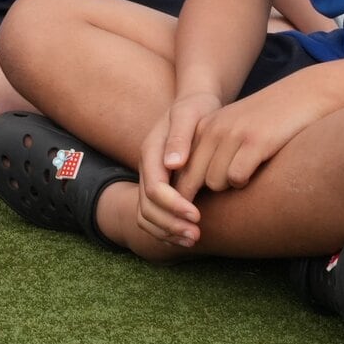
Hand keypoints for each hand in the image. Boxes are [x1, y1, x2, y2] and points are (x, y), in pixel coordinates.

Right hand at [137, 93, 216, 246]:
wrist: (195, 104)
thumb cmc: (197, 108)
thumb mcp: (189, 114)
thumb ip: (180, 137)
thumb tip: (172, 164)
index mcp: (150, 151)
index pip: (155, 188)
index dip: (174, 205)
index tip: (197, 215)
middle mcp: (147, 168)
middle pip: (147, 207)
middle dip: (171, 224)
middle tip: (197, 235)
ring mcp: (150, 178)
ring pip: (145, 215)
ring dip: (167, 231)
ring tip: (195, 239)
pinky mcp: (159, 187)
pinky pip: (152, 216)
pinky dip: (166, 230)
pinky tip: (187, 235)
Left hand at [176, 71, 329, 203]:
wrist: (305, 94)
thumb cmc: (268, 120)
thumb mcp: (233, 129)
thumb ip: (211, 152)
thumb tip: (194, 190)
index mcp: (203, 126)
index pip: (180, 167)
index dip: (183, 192)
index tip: (190, 209)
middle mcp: (212, 128)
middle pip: (192, 179)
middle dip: (196, 201)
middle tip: (205, 215)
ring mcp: (233, 134)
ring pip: (214, 182)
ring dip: (227, 188)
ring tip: (243, 178)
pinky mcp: (255, 141)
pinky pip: (237, 178)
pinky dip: (245, 183)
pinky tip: (256, 172)